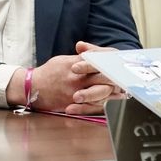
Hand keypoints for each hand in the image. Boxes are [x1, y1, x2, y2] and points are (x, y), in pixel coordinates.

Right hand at [10, 41, 125, 115]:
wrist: (32, 88)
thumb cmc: (49, 73)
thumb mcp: (63, 60)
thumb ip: (80, 58)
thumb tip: (94, 55)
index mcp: (75, 64)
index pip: (99, 60)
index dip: (111, 61)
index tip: (119, 62)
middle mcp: (77, 77)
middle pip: (104, 75)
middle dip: (117, 76)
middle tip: (127, 77)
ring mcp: (76, 91)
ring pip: (102, 91)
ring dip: (115, 91)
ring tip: (124, 90)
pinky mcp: (74, 103)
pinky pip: (94, 104)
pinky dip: (106, 103)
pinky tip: (114, 101)